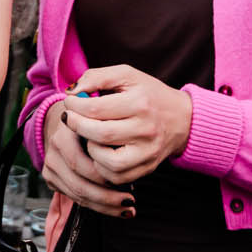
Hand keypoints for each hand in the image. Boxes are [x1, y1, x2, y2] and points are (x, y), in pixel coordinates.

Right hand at [39, 98, 135, 217]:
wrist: (66, 122)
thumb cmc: (92, 121)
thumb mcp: (100, 121)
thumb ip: (109, 135)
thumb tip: (126, 163)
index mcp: (64, 134)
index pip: (81, 163)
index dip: (104, 175)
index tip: (130, 182)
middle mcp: (53, 151)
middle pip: (79, 183)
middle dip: (107, 196)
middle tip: (130, 201)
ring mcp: (49, 166)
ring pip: (77, 195)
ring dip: (104, 206)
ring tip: (127, 209)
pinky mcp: (50, 178)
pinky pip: (74, 197)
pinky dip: (96, 206)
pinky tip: (115, 209)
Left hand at [59, 63, 193, 185]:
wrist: (182, 118)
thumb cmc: (148, 94)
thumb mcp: (126, 75)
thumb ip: (97, 77)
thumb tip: (71, 91)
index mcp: (139, 103)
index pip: (96, 109)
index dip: (75, 106)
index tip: (69, 102)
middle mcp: (146, 129)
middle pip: (100, 134)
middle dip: (77, 126)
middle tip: (70, 119)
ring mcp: (148, 152)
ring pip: (108, 162)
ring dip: (90, 149)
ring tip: (88, 136)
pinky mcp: (147, 168)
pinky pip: (117, 176)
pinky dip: (102, 167)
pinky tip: (99, 151)